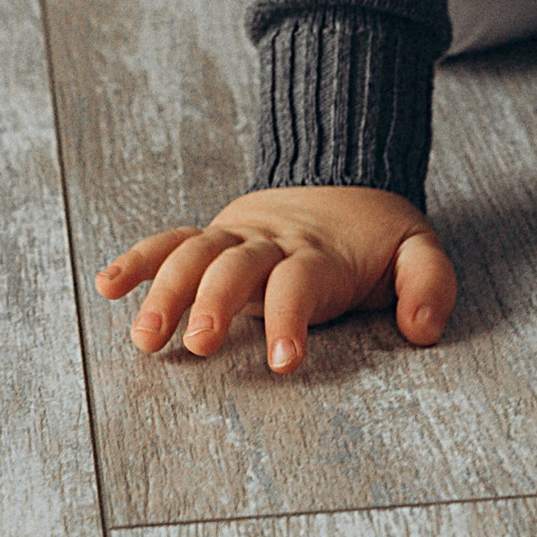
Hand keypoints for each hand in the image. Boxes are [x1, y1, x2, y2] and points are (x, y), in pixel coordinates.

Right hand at [96, 186, 454, 376]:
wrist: (345, 175)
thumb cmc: (377, 237)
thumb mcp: (418, 250)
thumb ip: (429, 284)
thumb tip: (423, 328)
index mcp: (319, 254)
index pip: (300, 282)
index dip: (291, 318)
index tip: (284, 361)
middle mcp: (271, 243)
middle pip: (236, 266)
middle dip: (214, 302)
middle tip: (196, 344)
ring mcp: (237, 237)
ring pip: (194, 253)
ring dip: (165, 290)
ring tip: (145, 337)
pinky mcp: (215, 236)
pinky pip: (172, 240)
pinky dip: (138, 259)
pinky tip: (107, 285)